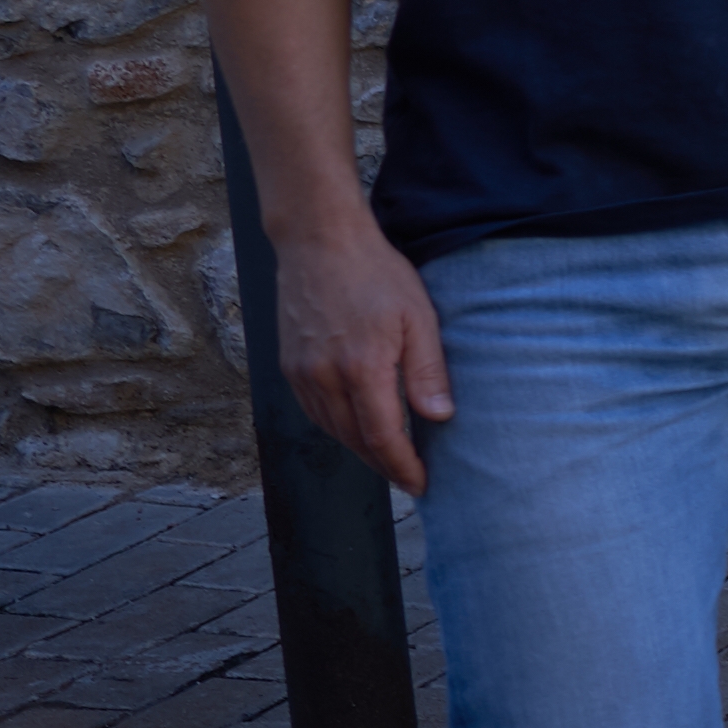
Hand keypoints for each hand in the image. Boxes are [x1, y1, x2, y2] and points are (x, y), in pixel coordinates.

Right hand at [273, 222, 451, 493]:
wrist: (320, 243)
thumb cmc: (376, 275)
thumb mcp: (419, 317)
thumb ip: (427, 371)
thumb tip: (439, 417)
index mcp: (361, 369)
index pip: (382, 437)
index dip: (402, 466)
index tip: (422, 484)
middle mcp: (324, 378)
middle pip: (354, 440)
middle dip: (384, 465)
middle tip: (410, 479)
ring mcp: (301, 373)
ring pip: (331, 429)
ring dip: (360, 450)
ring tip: (389, 460)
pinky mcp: (288, 365)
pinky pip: (313, 411)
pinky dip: (336, 428)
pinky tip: (356, 428)